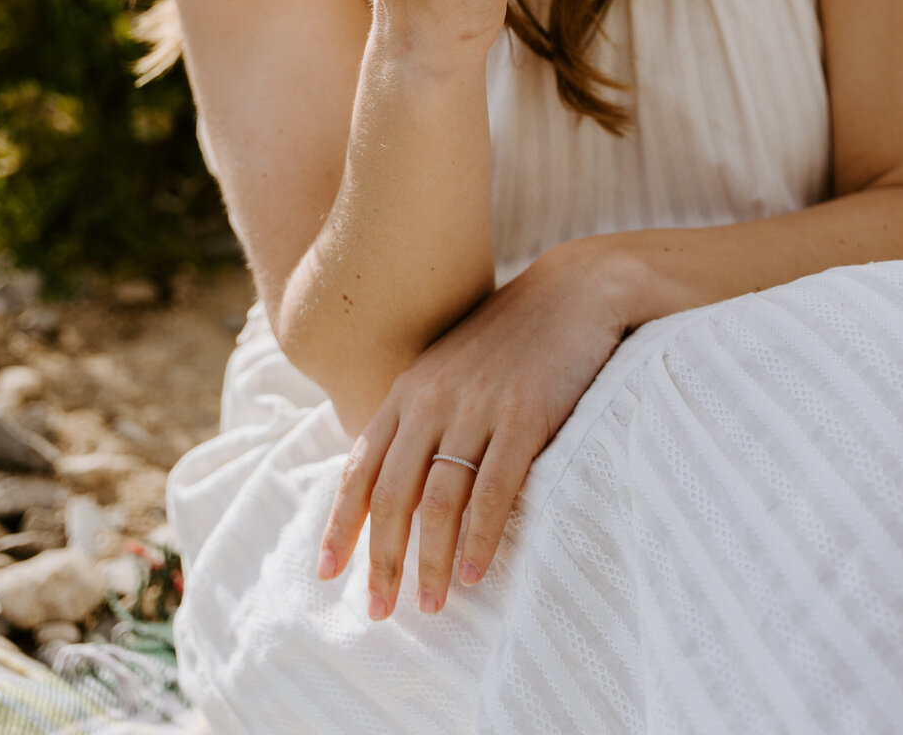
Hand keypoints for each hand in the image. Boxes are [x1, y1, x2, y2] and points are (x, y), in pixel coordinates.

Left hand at [316, 242, 639, 618]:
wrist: (574, 291)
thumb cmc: (514, 338)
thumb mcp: (453, 368)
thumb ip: (424, 415)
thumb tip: (402, 483)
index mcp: (410, 391)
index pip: (360, 468)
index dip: (341, 524)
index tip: (328, 574)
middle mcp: (433, 399)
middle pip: (391, 493)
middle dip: (382, 558)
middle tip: (382, 611)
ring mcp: (478, 406)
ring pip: (439, 499)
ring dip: (431, 560)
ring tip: (432, 605)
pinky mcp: (525, 415)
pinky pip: (494, 487)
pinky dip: (480, 536)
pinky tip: (475, 572)